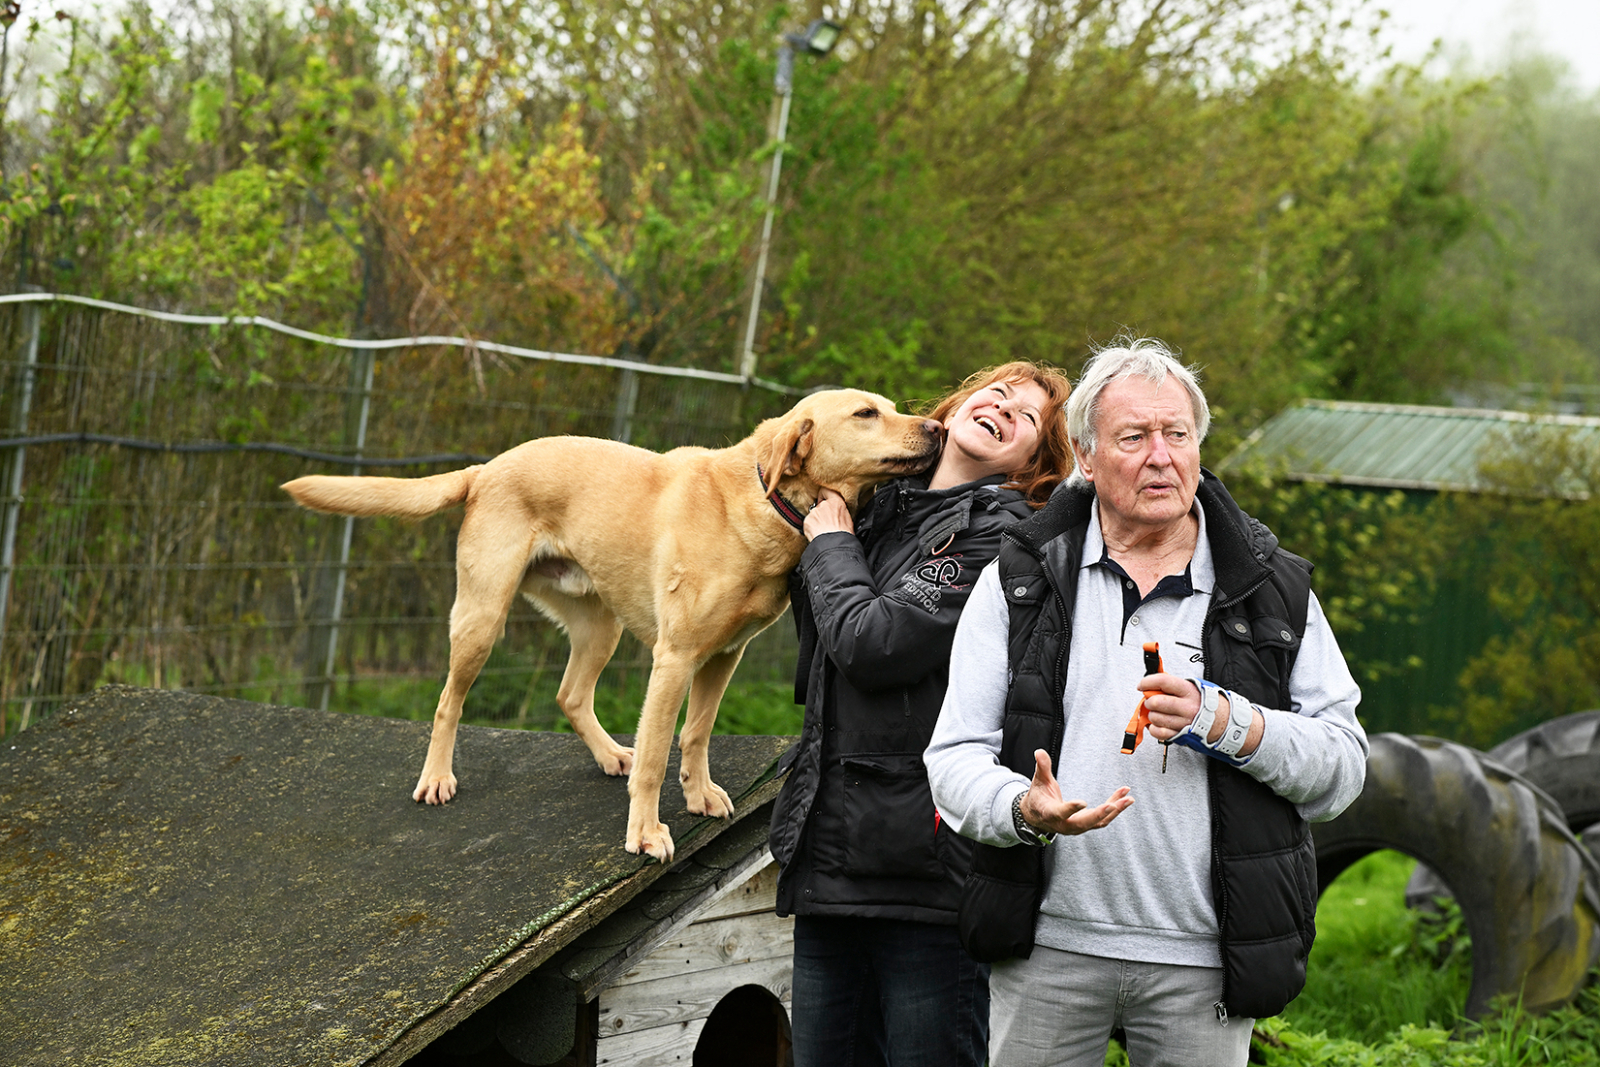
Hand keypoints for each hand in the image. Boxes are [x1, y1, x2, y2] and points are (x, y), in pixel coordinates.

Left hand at [802, 488, 852, 540]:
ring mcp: (814, 512)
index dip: (824, 496)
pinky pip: (808, 523)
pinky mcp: (807, 521)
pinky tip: (817, 534)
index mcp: (836, 502)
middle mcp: (824, 505)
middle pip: (819, 505)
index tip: (824, 501)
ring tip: (823, 531)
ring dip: (816, 522)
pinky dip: (811, 529)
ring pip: (813, 515)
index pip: (826, 491)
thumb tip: (838, 515)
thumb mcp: (848, 520)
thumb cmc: (844, 535)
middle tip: (827, 523)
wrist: (836, 545)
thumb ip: (840, 512)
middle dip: (821, 513)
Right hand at [1018, 749, 1133, 836]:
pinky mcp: (1086, 824)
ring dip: (1114, 811)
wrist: (1038, 817)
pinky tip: (1124, 799)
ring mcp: (1077, 827)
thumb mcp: (1039, 782)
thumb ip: (1042, 767)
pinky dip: (1114, 809)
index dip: (1071, 809)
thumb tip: (1040, 752)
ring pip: (1098, 822)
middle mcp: (1065, 824)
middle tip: (1113, 805)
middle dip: (1099, 814)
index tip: (1082, 803)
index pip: (1061, 813)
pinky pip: (1103, 819)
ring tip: (1127, 799)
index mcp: (1050, 814)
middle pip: (1084, 823)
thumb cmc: (1038, 799)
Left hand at [1137, 672, 1211, 741]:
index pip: (1163, 682)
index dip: (1148, 682)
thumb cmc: (1200, 701)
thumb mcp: (1189, 687)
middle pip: (1156, 702)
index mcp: (1188, 691)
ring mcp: (1183, 722)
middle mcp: (1186, 707)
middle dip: (1149, 701)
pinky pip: (1158, 732)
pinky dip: (1153, 728)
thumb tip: (1150, 685)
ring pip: (1155, 718)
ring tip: (1157, 712)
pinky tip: (1157, 723)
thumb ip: (1170, 685)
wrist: (1220, 719)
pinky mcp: (1180, 735)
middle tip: (1151, 701)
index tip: (1141, 685)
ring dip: (1151, 715)